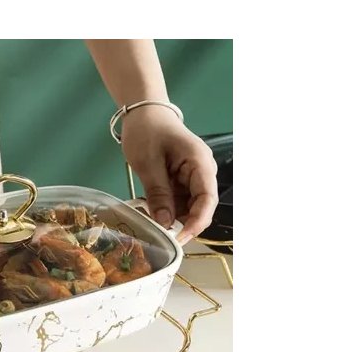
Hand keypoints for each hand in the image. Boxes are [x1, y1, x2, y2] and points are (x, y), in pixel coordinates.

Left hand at [121, 107, 218, 244]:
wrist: (143, 112)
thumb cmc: (147, 129)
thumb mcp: (148, 163)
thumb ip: (158, 193)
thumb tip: (166, 223)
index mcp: (200, 163)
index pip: (207, 199)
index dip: (196, 222)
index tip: (180, 238)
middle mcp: (202, 172)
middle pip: (200, 206)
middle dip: (181, 223)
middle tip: (159, 234)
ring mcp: (193, 177)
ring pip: (188, 207)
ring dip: (171, 217)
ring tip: (149, 220)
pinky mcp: (182, 181)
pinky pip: (178, 201)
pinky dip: (166, 209)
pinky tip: (150, 210)